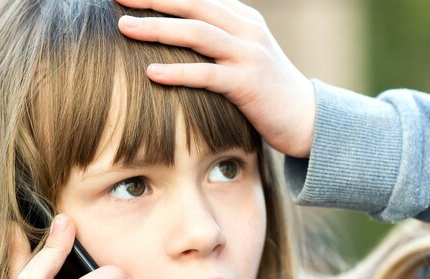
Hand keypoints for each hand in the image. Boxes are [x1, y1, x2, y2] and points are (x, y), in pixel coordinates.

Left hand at [116, 0, 314, 157]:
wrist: (305, 117)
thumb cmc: (268, 88)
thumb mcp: (246, 54)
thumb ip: (219, 38)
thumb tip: (180, 34)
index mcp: (243, 18)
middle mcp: (246, 29)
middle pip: (193, 5)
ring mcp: (249, 55)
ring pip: (197, 33)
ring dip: (158, 28)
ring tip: (125, 28)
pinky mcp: (248, 84)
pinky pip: (207, 74)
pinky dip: (178, 72)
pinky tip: (151, 72)